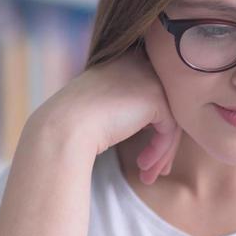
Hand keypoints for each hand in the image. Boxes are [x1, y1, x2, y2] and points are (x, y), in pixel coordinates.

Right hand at [33, 42, 182, 183]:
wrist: (65, 127)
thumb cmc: (75, 123)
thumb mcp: (101, 105)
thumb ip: (126, 105)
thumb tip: (154, 125)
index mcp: (124, 60)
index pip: (150, 95)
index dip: (151, 128)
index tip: (144, 155)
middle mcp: (139, 63)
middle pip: (164, 108)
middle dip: (162, 143)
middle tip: (154, 169)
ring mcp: (149, 78)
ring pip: (170, 120)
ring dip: (161, 152)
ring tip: (148, 175)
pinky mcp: (155, 97)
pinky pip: (169, 130)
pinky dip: (159, 151)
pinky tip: (143, 166)